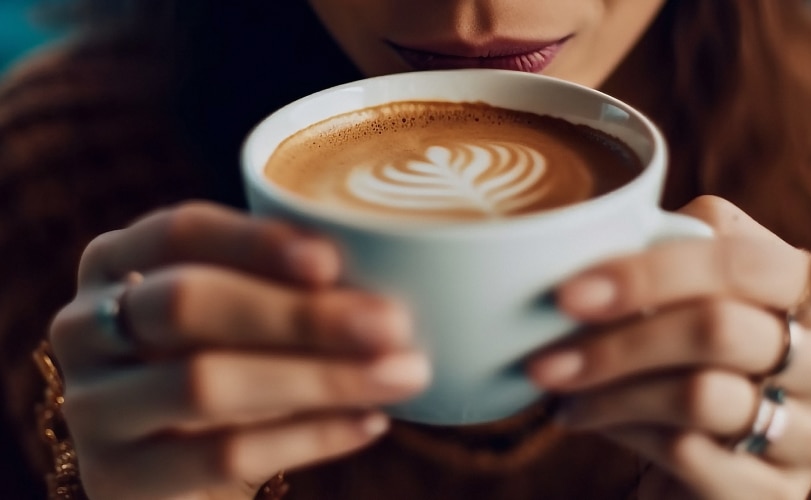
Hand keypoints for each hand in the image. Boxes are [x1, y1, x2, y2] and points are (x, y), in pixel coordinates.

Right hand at [49, 202, 430, 499]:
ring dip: (318, 377)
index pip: (178, 232)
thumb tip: (394, 273)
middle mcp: (85, 326)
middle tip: (392, 323)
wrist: (183, 470)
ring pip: (204, 383)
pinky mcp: (115, 478)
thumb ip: (293, 286)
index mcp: (117, 262)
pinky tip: (371, 422)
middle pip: (186, 304)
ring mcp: (92, 406)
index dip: (254, 242)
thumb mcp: (250, 315)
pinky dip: (309, 437)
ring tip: (401, 373)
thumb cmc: (233, 365)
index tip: (332, 260)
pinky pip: (221, 454)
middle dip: (297, 314)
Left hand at [528, 196, 810, 499]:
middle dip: (617, 340)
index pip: (741, 263)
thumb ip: (671, 252)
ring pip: (699, 396)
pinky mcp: (781, 492)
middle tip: (545, 355)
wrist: (712, 462)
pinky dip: (623, 431)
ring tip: (556, 387)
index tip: (569, 292)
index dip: (649, 272)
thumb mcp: (693, 297)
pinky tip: (587, 419)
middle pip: (717, 329)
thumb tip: (596, 230)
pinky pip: (689, 453)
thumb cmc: (693, 359)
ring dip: (609, 391)